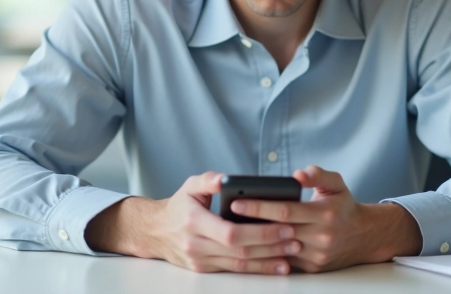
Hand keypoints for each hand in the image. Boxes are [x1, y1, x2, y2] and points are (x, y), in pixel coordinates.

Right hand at [85, 171, 299, 274]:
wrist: (155, 231)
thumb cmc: (178, 205)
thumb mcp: (189, 186)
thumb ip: (208, 180)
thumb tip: (226, 179)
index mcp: (193, 221)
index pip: (230, 232)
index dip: (259, 231)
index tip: (283, 225)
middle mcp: (196, 245)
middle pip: (240, 251)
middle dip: (271, 246)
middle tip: (295, 239)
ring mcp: (200, 261)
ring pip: (240, 265)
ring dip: (269, 260)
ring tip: (292, 252)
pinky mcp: (205, 269)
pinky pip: (235, 270)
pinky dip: (258, 268)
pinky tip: (276, 264)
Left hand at [229, 165, 421, 272]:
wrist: (366, 236)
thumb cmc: (344, 206)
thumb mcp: (336, 183)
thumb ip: (318, 174)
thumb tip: (297, 175)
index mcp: (324, 213)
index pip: (285, 210)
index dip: (259, 207)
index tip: (237, 202)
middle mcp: (321, 236)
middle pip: (277, 231)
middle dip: (249, 224)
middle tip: (225, 218)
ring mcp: (316, 255)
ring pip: (278, 249)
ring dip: (254, 242)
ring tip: (231, 232)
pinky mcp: (313, 268)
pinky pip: (285, 261)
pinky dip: (267, 254)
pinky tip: (249, 246)